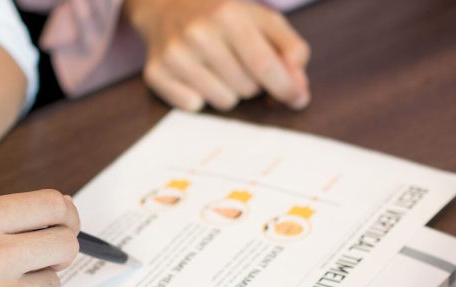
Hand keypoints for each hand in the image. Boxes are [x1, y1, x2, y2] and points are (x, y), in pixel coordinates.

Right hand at [126, 0, 309, 111]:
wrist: (168, 4)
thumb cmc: (224, 17)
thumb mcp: (263, 20)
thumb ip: (291, 49)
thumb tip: (299, 90)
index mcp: (229, 15)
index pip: (264, 65)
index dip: (286, 87)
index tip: (298, 99)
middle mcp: (198, 33)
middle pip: (247, 89)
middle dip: (252, 83)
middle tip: (238, 62)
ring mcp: (174, 55)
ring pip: (223, 102)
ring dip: (228, 91)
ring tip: (217, 67)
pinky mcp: (156, 74)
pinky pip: (195, 107)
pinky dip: (199, 96)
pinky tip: (194, 74)